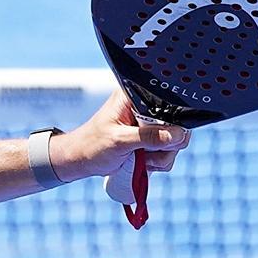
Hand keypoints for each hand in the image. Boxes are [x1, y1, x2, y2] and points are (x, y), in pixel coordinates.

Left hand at [49, 89, 189, 191]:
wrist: (80, 160)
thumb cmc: (91, 145)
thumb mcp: (119, 141)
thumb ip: (148, 137)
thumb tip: (178, 135)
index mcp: (135, 96)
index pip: (169, 101)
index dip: (173, 120)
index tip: (162, 136)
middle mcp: (146, 107)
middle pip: (178, 124)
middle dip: (165, 145)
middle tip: (145, 152)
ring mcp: (150, 125)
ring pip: (175, 141)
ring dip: (160, 156)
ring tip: (139, 158)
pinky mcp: (151, 139)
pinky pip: (168, 152)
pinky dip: (158, 161)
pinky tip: (142, 161)